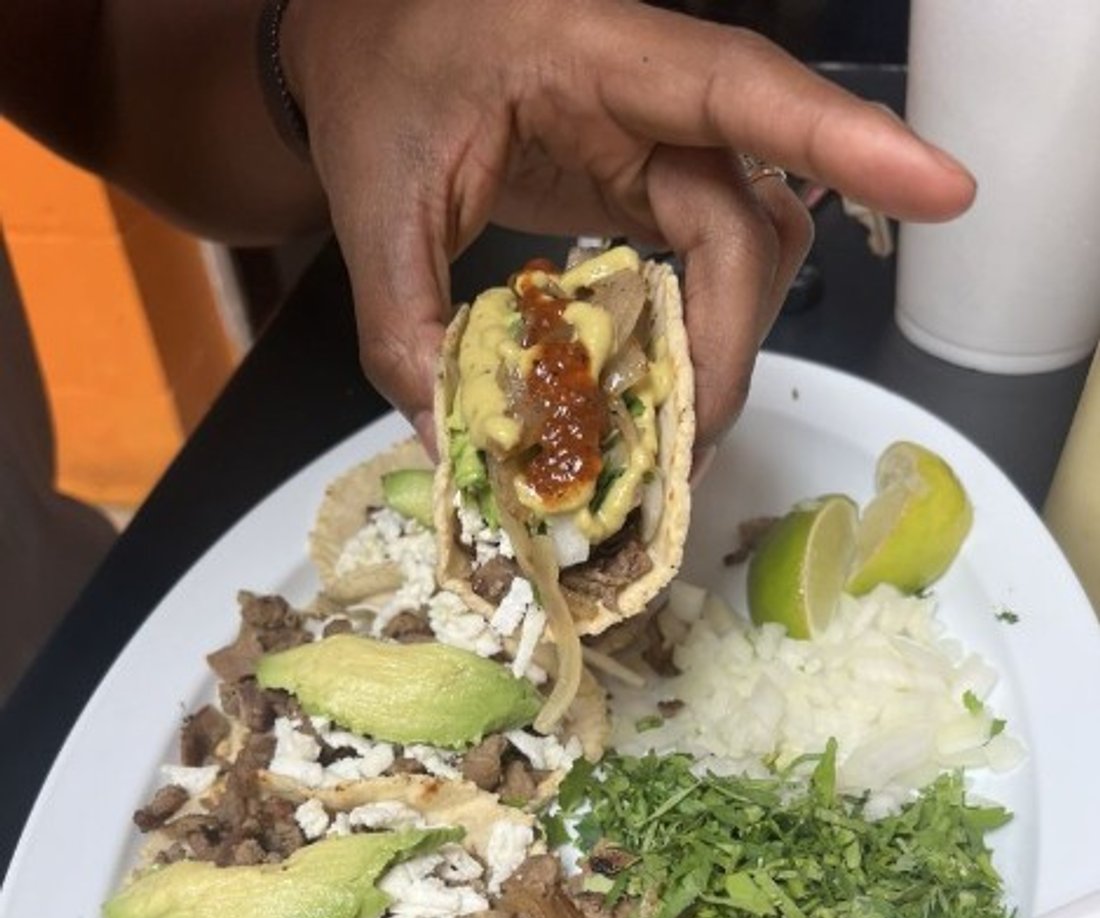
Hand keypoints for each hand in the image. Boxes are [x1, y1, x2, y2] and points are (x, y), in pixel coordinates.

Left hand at [283, 0, 974, 453]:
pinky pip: (709, 261)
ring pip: (744, 250)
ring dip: (719, 346)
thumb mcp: (375, 203)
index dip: (848, 142)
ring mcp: (659, 142)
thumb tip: (455, 451)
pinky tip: (655, 385)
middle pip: (746, 224)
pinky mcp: (650, 182)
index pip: (741, 92)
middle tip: (682, 450)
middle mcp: (652, 96)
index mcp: (592, 58)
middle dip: (727, 344)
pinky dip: (694, 331)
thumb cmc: (380, 84)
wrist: (375, 42)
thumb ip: (406, 327)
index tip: (943, 190)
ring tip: (668, 434)